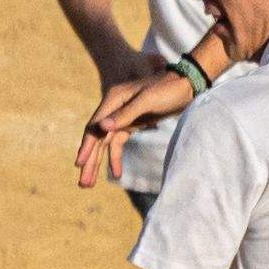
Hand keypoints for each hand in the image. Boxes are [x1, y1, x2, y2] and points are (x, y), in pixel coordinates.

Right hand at [73, 67, 194, 188]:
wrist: (189, 84)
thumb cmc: (169, 89)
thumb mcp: (148, 101)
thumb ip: (125, 114)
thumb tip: (102, 128)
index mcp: (113, 100)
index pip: (94, 127)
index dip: (86, 147)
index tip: (79, 164)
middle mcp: (114, 108)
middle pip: (97, 138)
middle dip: (90, 161)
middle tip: (83, 184)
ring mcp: (122, 117)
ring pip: (105, 144)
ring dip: (98, 163)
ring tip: (90, 184)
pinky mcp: (132, 124)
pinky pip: (118, 144)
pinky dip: (115, 158)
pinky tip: (116, 173)